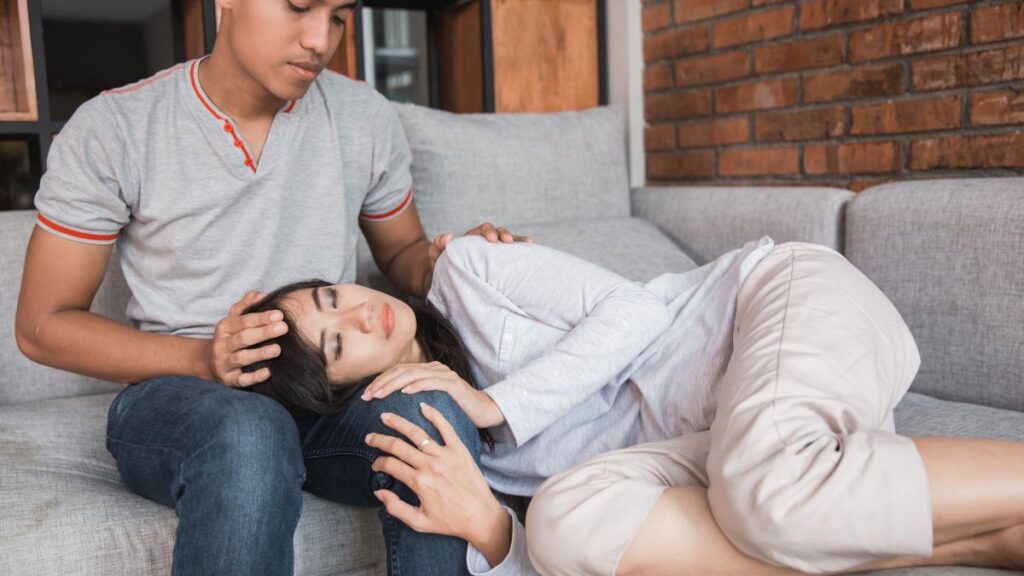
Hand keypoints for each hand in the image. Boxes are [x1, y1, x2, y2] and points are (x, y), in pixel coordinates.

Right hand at [203, 290, 287, 387]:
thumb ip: (246, 305)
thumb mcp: (234, 319)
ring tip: (277, 349)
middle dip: (263, 333)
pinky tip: (267, 372)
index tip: (279, 314)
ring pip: (241, 358)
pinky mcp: (228, 379)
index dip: (261, 318)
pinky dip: (253, 377)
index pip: (243, 321)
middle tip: (283, 328)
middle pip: (243, 338)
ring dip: (259, 353)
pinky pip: (241, 380)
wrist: (209, 362)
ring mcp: (224, 363)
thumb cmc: (230, 336)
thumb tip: (261, 294)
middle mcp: (222, 345)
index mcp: (225, 327)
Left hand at [361, 361, 504, 427]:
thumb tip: (387, 412)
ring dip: (394, 384)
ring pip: (414, 374)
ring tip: (380, 394)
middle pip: (402, 370)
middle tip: (368, 396)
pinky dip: (417, 385)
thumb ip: (413, 402)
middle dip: (382, 382)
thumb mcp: (430, 404)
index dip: (380, 381)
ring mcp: (445, 375)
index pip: (398, 371)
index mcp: (427, 371)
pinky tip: (405, 392)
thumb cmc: (456, 411)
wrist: (484, 412)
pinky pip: (432, 382)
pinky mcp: (454, 384)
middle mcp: (434, 369)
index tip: (365, 396)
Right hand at [367, 403, 511, 559]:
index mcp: (419, 482)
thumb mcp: (419, 522)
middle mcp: (429, 465)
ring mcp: (445, 455)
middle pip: (397, 446)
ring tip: (386, 416)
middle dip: (380, 440)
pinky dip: (434, 415)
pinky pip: (445, 427)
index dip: (378, 463)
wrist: (481, 516)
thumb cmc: (450, 522)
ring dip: (398, 423)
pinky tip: (422, 406)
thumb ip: (395, 508)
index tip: (376, 464)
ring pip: (416, 433)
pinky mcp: (459, 449)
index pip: (390, 465)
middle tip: (369, 437)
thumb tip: (378, 492)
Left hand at [420, 225, 531, 294]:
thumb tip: (448, 236)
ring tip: (529, 243)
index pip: (483, 229)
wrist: (444, 275)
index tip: (491, 239)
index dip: (488, 231)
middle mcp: (485, 241)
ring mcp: (493, 251)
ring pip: (508, 241)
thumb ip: (438, 245)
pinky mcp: (499, 261)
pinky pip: (512, 254)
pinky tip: (533, 249)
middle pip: (498, 232)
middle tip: (506, 242)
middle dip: (504, 234)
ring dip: (517, 240)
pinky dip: (521, 249)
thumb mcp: (436, 254)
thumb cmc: (441, 263)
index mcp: (472, 237)